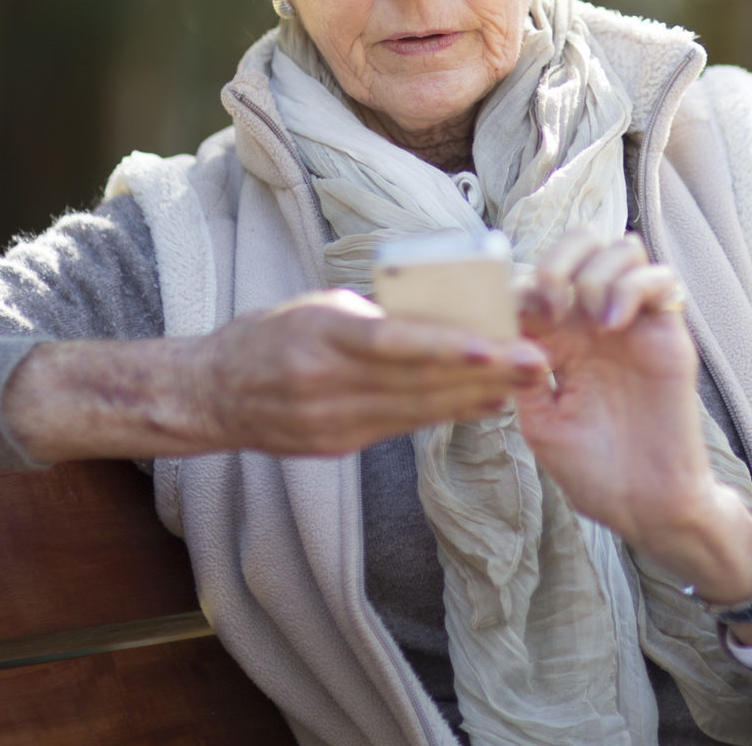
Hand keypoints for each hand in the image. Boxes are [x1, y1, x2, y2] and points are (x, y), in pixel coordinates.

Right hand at [3, 289, 548, 461]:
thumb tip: (440, 312)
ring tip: (526, 382)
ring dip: (476, 396)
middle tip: (539, 362)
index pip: (392, 343)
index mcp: (318, 337)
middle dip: (484, 374)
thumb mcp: (316, 306)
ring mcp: (330, 422)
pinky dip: (447, 413)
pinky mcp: (336, 446)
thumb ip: (371, 315)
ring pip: (417, 409)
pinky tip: (486, 404)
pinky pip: (402, 427)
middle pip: (417, 382)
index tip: (497, 345)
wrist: (211, 393)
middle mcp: (324, 384)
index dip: (447, 347)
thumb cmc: (270, 334)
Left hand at [515, 232, 751, 624]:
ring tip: (591, 323)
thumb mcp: (540, 423)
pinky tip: (613, 323)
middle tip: (551, 307)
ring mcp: (633, 324)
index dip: (522, 283)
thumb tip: (511, 328)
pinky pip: (662, 279)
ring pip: (622, 249)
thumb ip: (523, 373)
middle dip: (559, 261)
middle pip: (581, 244)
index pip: (538, 276)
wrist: (645, 505)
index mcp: (559, 340)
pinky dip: (633, 286)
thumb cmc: (592, 472)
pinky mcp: (668, 334)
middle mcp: (594, 323)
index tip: (514, 319)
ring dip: (596, 273)